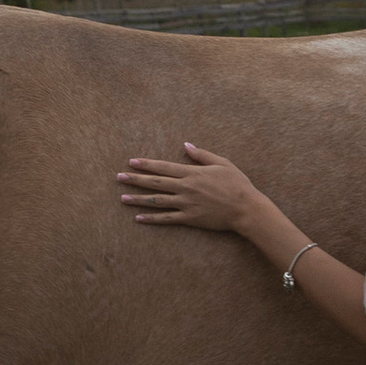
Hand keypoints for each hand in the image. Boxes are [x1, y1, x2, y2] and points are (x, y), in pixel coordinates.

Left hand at [117, 141, 263, 237]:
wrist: (246, 208)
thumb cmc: (237, 184)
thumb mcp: (222, 163)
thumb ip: (202, 154)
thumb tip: (186, 145)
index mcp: (192, 173)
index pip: (163, 167)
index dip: (146, 164)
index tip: (131, 162)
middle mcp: (185, 188)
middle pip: (155, 183)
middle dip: (135, 180)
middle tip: (119, 178)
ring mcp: (186, 204)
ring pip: (157, 201)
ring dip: (138, 199)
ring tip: (123, 198)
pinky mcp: (190, 219)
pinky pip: (167, 219)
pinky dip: (152, 218)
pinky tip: (139, 218)